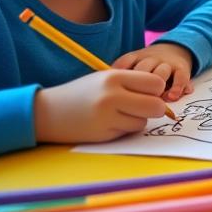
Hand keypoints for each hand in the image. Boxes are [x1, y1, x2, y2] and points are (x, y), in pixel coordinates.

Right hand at [34, 69, 169, 142]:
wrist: (48, 112)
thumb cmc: (82, 93)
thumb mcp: (105, 78)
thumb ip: (132, 83)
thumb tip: (163, 97)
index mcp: (114, 77)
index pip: (155, 83)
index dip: (156, 89)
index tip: (148, 92)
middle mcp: (112, 96)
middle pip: (156, 105)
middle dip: (156, 109)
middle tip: (145, 107)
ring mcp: (108, 117)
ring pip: (144, 121)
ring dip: (138, 120)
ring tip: (119, 113)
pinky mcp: (104, 134)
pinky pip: (129, 132)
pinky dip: (125, 128)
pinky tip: (109, 123)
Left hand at [112, 42, 194, 100]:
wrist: (175, 49)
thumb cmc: (148, 65)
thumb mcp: (133, 64)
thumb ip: (121, 75)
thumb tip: (104, 85)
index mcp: (136, 57)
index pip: (125, 63)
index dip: (120, 76)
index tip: (115, 91)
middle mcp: (151, 59)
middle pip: (142, 70)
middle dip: (138, 87)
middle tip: (135, 103)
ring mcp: (167, 63)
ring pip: (161, 74)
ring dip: (157, 89)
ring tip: (154, 103)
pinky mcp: (182, 69)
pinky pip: (180, 78)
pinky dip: (176, 88)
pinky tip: (171, 98)